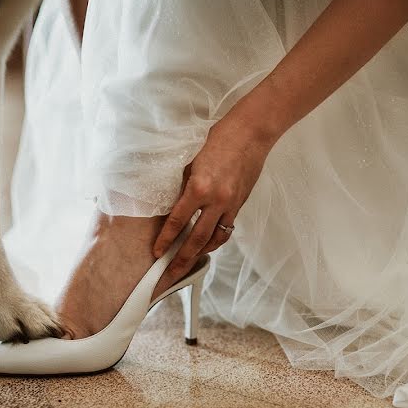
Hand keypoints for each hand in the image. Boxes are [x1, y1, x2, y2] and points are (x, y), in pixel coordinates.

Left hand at [153, 117, 273, 267]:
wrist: (251, 132)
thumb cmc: (218, 138)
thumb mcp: (191, 159)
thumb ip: (181, 183)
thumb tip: (169, 202)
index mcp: (199, 188)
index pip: (177, 222)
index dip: (166, 240)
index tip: (157, 253)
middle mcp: (216, 200)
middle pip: (196, 240)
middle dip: (182, 260)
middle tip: (170, 275)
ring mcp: (230, 204)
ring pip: (215, 239)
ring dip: (201, 253)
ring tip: (188, 263)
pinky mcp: (240, 204)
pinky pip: (226, 228)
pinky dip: (216, 239)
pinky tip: (208, 244)